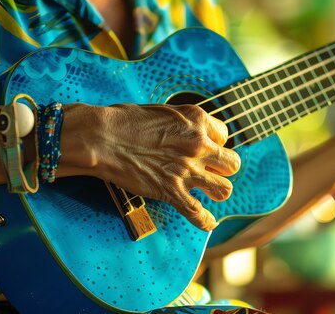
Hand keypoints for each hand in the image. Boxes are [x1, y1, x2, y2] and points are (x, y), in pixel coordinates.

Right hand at [95, 104, 240, 230]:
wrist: (102, 137)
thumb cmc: (124, 120)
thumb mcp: (163, 112)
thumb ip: (182, 123)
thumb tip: (187, 132)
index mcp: (196, 120)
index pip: (224, 135)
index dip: (213, 143)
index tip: (203, 148)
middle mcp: (198, 145)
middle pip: (232, 163)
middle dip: (221, 168)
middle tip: (208, 169)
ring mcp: (186, 170)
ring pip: (224, 189)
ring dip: (217, 191)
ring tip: (210, 191)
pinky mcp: (171, 191)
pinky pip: (198, 213)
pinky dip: (205, 221)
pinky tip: (208, 222)